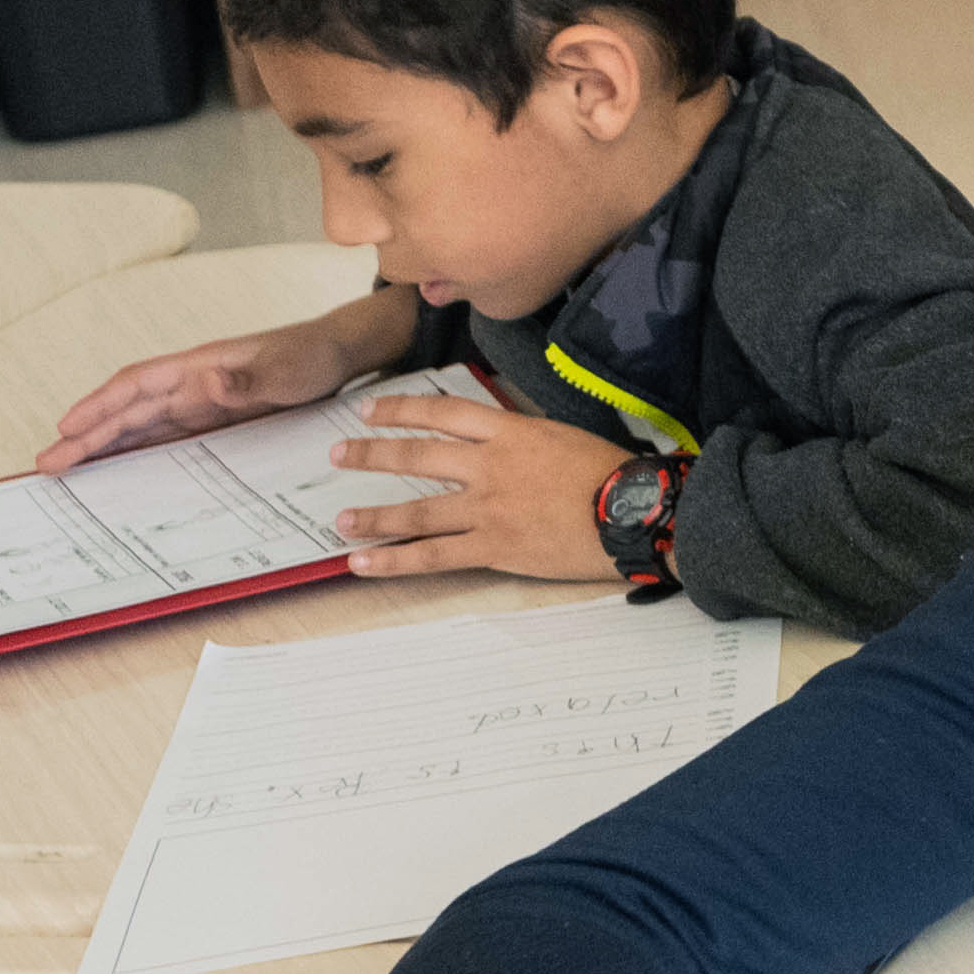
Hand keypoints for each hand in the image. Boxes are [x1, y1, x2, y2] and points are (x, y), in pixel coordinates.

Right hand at [40, 315, 364, 473]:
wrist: (338, 355)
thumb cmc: (312, 356)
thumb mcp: (290, 369)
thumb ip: (252, 378)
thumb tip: (211, 384)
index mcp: (199, 366)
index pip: (137, 384)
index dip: (100, 405)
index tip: (66, 426)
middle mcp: (190, 384)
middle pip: (128, 410)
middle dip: (86, 434)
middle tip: (48, 463)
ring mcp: (198, 404)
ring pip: (139, 426)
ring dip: (102, 446)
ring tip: (64, 470)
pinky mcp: (212, 422)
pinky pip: (165, 439)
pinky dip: (136, 453)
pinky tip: (114, 470)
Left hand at [328, 393, 630, 579]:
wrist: (634, 513)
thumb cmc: (613, 475)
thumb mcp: (564, 437)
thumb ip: (524, 439)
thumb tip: (499, 441)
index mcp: (511, 432)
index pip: (443, 412)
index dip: (402, 410)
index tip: (372, 411)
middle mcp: (491, 466)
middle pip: (418, 456)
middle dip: (372, 454)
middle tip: (340, 453)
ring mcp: (489, 508)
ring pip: (417, 510)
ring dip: (373, 515)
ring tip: (342, 521)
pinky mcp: (494, 547)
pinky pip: (433, 555)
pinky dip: (394, 560)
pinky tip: (364, 563)